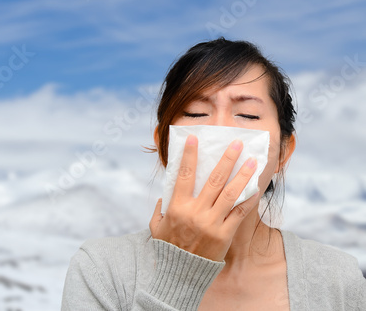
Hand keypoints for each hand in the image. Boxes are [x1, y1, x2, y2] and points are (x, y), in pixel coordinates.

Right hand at [149, 134, 259, 261]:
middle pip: (214, 180)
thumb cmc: (167, 248)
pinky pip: (239, 214)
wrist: (180, 274)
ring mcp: (211, 223)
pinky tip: (256, 189)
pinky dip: (248, 201)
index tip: (194, 138)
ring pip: (230, 193)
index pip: (184, 175)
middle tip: (237, 143)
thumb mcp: (156, 227)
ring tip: (252, 161)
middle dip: (227, 159)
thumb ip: (159, 210)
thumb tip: (164, 196)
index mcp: (177, 207)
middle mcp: (195, 212)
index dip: (190, 155)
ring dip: (242, 175)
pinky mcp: (224, 235)